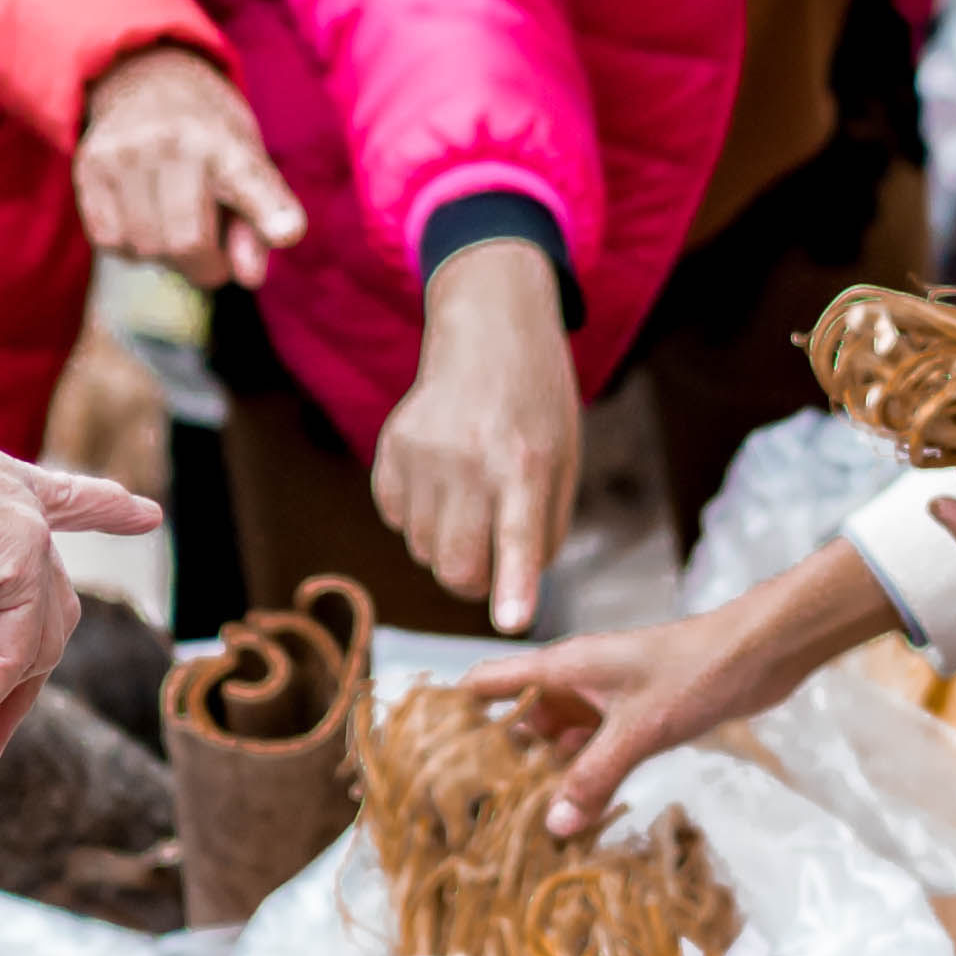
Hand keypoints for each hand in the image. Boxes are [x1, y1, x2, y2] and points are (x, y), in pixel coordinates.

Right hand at [73, 44, 300, 279]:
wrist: (147, 80)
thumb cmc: (209, 136)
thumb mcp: (248, 164)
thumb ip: (257, 222)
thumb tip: (249, 277)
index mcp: (225, 143)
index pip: (248, 182)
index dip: (269, 212)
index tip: (287, 232)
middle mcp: (172, 143)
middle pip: (185, 243)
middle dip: (204, 267)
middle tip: (212, 256)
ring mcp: (124, 153)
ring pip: (143, 248)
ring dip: (163, 257)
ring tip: (174, 226)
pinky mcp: (88, 166)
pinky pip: (109, 241)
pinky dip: (129, 247)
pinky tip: (142, 220)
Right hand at [375, 232, 583, 632]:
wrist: (488, 332)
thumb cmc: (536, 407)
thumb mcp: (564, 461)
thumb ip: (544, 529)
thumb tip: (510, 590)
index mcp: (526, 462)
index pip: (519, 535)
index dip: (514, 584)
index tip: (512, 623)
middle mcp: (470, 459)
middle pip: (455, 566)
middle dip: (474, 584)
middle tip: (491, 566)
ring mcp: (422, 454)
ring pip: (424, 551)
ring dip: (448, 546)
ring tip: (472, 500)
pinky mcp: (391, 451)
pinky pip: (398, 520)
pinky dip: (421, 516)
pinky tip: (443, 477)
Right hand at [471, 536, 899, 832]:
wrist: (762, 653)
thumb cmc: (697, 671)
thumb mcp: (639, 728)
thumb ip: (593, 775)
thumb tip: (551, 825)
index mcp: (564, 666)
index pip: (487, 684)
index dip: (452, 712)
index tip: (421, 752)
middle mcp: (576, 681)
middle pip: (518, 722)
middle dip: (496, 763)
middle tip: (466, 814)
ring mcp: (606, 700)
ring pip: (556, 742)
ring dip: (542, 777)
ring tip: (514, 826)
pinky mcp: (634, 718)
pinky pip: (593, 752)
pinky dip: (581, 779)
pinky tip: (573, 815)